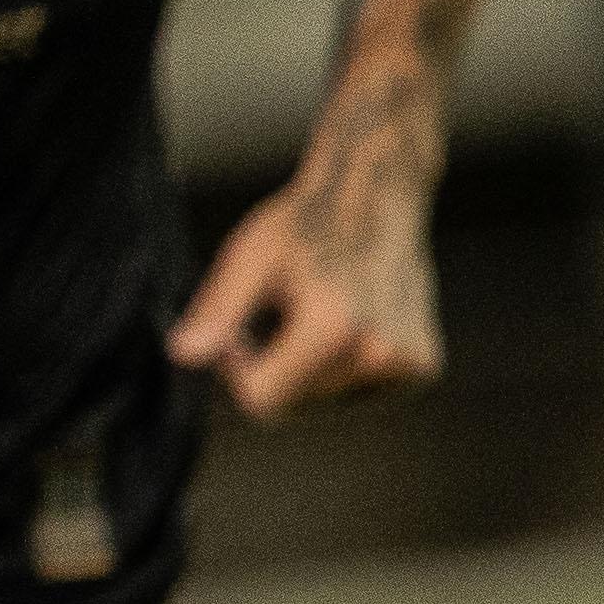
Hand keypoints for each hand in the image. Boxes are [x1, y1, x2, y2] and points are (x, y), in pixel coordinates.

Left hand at [168, 175, 439, 419]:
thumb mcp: (248, 258)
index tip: (240, 330)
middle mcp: (378, 354)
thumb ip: (217, 311)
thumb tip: (182, 355)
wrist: (377, 198)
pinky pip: (356, 392)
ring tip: (315, 311)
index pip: (262, 401)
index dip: (237, 371)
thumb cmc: (306, 224)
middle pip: (291, 405)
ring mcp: (406, 364)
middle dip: (271, 370)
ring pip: (323, 402)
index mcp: (334, 329)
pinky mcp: (421, 367)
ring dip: (304, 370)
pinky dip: (339, 368)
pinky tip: (346, 321)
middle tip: (277, 314)